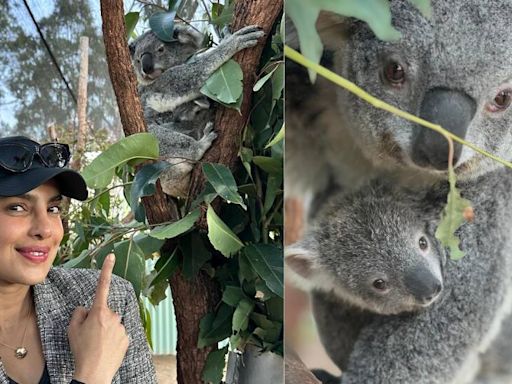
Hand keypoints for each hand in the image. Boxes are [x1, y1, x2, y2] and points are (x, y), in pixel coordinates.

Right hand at [68, 254, 128, 383]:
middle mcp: (114, 316)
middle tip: (90, 336)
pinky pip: (119, 334)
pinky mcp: (127, 337)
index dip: (106, 269)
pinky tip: (106, 349)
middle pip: (105, 312)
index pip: (102, 286)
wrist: (94, 373)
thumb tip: (85, 309)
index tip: (112, 256)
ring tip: (97, 345)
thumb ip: (79, 314)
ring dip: (106, 331)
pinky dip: (113, 340)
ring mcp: (122, 327)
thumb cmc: (81, 351)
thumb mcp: (72, 330)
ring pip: (113, 324)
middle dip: (99, 320)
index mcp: (99, 311)